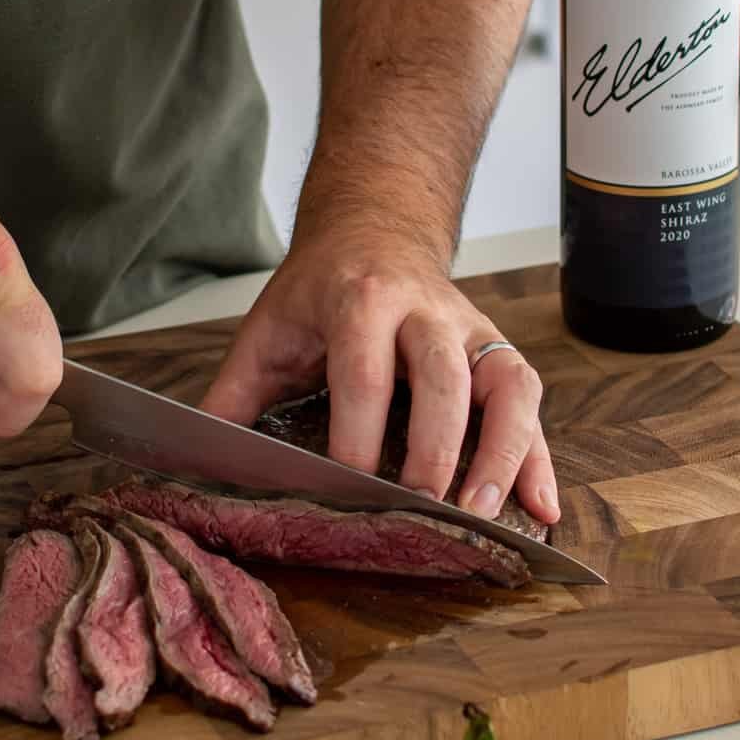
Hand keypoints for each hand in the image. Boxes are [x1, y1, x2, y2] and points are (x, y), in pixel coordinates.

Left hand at [201, 226, 558, 524]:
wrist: (375, 226)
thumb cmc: (319, 289)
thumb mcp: (268, 329)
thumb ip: (233, 394)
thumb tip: (198, 460)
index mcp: (361, 300)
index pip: (364, 370)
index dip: (358, 432)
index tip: (348, 488)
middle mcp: (426, 311)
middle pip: (444, 376)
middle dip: (437, 445)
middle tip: (424, 506)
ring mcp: (472, 330)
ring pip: (506, 383)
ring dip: (505, 450)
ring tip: (487, 512)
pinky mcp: (498, 351)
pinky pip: (531, 402)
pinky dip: (540, 456)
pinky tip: (541, 506)